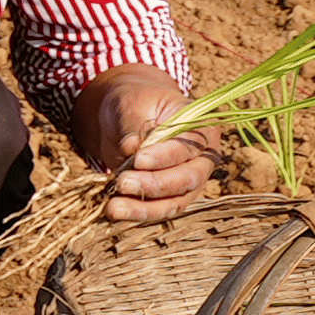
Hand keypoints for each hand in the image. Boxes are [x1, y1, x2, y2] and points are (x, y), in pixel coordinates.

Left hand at [72, 68, 212, 222]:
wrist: (126, 113)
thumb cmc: (135, 102)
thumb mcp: (132, 103)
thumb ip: (134, 125)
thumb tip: (130, 148)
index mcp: (201, 130)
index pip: (187, 149)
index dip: (163, 157)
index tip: (137, 159)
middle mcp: (201, 159)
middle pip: (187, 180)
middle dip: (154, 185)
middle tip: (122, 182)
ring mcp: (188, 182)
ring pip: (174, 203)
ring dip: (144, 209)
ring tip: (113, 208)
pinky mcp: (170, 196)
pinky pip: (158, 210)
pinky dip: (137, 213)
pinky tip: (115, 211)